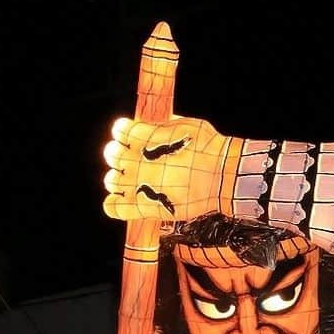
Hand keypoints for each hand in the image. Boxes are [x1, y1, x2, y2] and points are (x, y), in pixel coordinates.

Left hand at [102, 115, 231, 222]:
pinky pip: (116, 208)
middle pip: (111, 154)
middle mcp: (136, 160)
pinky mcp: (145, 207)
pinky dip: (112, 205)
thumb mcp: (186, 125)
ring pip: (111, 180)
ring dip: (116, 179)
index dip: (123, 132)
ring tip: (129, 181)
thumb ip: (164, 127)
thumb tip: (157, 126)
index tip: (131, 137)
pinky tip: (117, 202)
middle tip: (130, 160)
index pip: (119, 130)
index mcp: (144, 137)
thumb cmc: (210, 149)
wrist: (223, 176)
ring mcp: (138, 185)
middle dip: (118, 155)